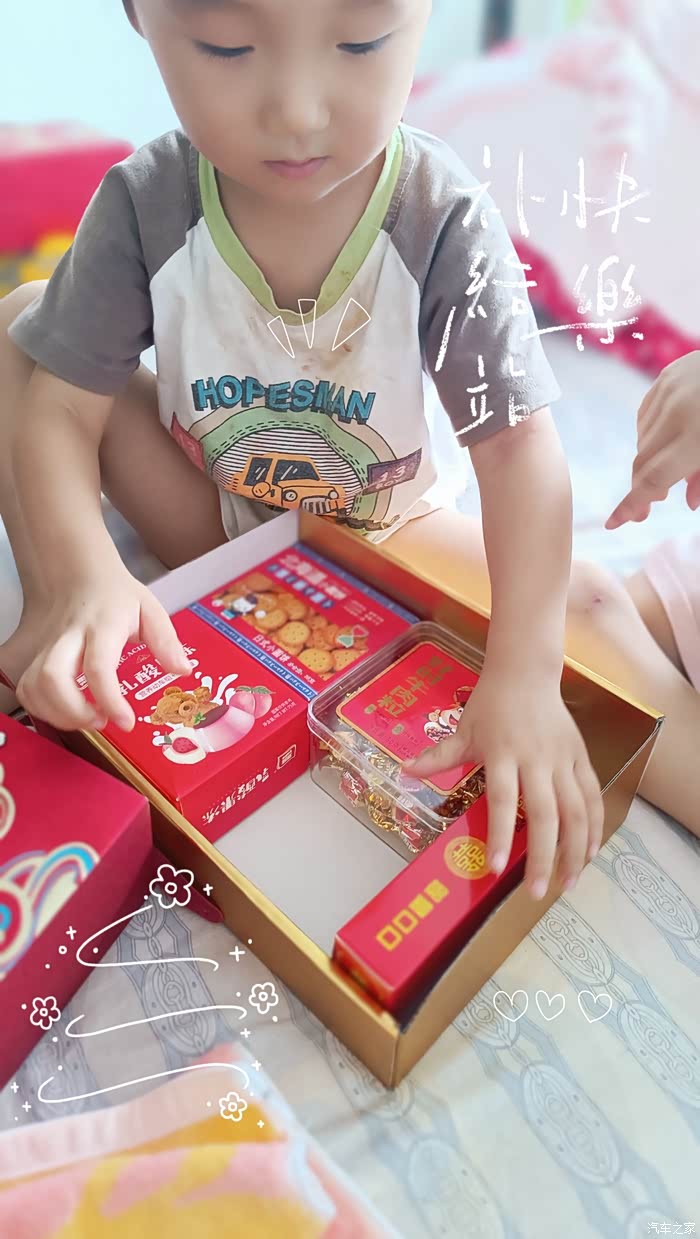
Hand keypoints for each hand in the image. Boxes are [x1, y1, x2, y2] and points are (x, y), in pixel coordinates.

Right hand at [16, 565, 190, 732]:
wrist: (80, 574)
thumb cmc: (118, 597)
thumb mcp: (150, 609)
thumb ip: (166, 641)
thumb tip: (183, 671)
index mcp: (103, 626)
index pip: (99, 667)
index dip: (110, 701)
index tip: (126, 722)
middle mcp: (70, 637)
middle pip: (53, 678)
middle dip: (73, 712)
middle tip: (101, 722)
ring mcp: (49, 646)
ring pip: (34, 686)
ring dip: (57, 714)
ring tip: (87, 719)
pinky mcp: (37, 655)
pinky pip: (27, 687)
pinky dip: (41, 708)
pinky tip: (66, 712)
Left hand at [405, 670, 603, 898]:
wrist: (526, 672)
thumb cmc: (490, 705)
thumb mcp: (462, 729)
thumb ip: (438, 757)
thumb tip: (404, 771)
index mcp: (503, 753)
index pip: (503, 800)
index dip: (500, 835)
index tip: (495, 869)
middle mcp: (536, 759)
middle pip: (546, 814)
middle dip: (544, 857)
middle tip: (536, 893)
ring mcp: (562, 759)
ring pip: (575, 810)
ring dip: (574, 850)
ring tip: (568, 883)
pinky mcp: (581, 757)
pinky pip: (591, 796)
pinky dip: (594, 825)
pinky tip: (590, 852)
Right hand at [607, 350, 699, 528]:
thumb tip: (689, 502)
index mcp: (697, 435)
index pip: (654, 478)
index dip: (632, 504)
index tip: (613, 523)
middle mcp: (677, 411)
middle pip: (643, 460)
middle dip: (641, 488)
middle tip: (646, 511)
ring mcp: (669, 390)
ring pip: (643, 439)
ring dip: (651, 458)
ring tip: (672, 463)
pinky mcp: (665, 377)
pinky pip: (646, 416)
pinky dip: (652, 432)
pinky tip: (668, 438)